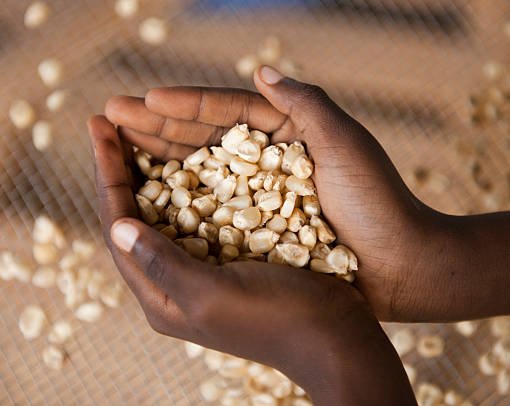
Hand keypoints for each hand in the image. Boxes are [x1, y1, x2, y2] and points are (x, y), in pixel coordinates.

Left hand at [87, 115, 414, 404]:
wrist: (334, 335)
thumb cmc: (276, 317)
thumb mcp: (212, 294)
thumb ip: (163, 263)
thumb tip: (115, 227)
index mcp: (162, 296)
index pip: (118, 226)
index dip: (107, 174)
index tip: (97, 126)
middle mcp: (176, 280)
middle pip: (135, 214)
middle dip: (121, 166)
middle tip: (110, 119)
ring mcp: (203, 266)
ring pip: (165, 209)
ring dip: (151, 168)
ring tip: (141, 127)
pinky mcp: (230, 254)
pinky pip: (199, 210)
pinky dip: (189, 178)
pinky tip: (188, 152)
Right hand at [103, 66, 447, 321]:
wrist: (400, 265)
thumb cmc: (378, 203)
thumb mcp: (345, 144)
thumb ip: (306, 105)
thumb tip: (261, 68)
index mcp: (285, 133)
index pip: (224, 112)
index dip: (181, 105)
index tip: (140, 101)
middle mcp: (265, 161)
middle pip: (202, 138)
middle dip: (156, 126)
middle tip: (109, 116)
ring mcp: (259, 196)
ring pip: (199, 172)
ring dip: (158, 159)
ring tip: (117, 147)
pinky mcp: (257, 229)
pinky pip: (210, 210)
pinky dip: (180, 201)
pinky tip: (148, 195)